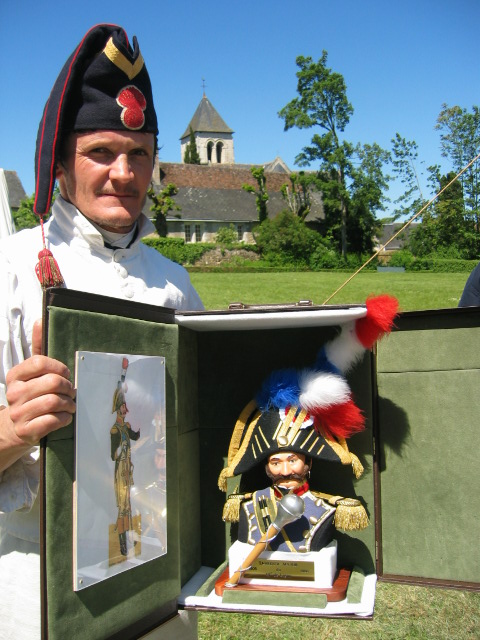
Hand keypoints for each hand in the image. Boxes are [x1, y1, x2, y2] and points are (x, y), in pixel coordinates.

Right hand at [4, 320, 75, 446]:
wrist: (13, 428)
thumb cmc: (29, 394)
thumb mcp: (30, 371)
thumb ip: (38, 347)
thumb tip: (40, 319)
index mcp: (15, 375)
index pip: (40, 362)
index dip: (59, 367)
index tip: (66, 373)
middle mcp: (14, 393)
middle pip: (52, 383)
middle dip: (68, 387)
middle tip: (72, 391)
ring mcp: (19, 413)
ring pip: (54, 401)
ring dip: (69, 403)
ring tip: (70, 404)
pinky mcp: (27, 431)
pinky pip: (53, 420)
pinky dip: (64, 418)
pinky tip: (64, 416)